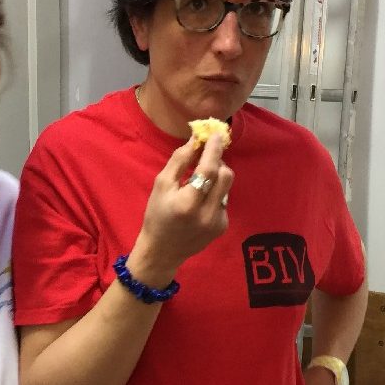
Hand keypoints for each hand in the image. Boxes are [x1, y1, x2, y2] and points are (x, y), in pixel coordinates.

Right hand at [132, 133, 234, 277]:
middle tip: (206, 157)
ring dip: (217, 177)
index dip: (214, 150)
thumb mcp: (160, 185)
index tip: (217, 134)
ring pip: (227, 186)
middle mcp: (207, 213)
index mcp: (188, 203)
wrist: (162, 251)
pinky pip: (224, 199)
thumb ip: (179, 161)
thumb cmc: (156, 215)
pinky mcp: (223, 226)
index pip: (208, 170)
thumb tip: (196, 140)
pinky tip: (200, 201)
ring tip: (200, 180)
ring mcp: (218, 222)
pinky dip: (215, 193)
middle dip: (218, 161)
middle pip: (226, 175)